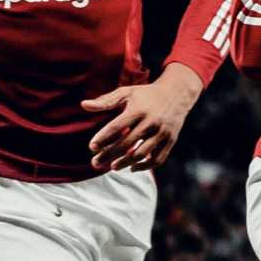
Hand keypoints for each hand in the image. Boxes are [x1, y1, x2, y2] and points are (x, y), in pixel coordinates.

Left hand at [83, 62, 203, 171]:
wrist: (177, 93)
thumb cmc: (146, 94)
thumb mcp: (126, 93)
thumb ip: (105, 101)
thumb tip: (83, 105)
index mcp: (138, 109)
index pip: (117, 127)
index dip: (103, 138)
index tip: (92, 147)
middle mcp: (151, 121)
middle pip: (127, 143)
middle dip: (109, 155)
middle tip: (95, 163)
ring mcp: (162, 132)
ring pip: (142, 153)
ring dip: (125, 162)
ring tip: (112, 167)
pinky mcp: (171, 140)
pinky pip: (158, 159)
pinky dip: (145, 166)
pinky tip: (132, 168)